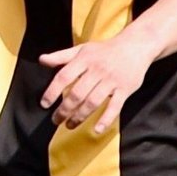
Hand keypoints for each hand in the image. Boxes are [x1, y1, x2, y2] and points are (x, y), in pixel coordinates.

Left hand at [38, 32, 156, 134]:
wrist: (135, 46)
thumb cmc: (104, 50)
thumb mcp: (81, 49)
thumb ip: (61, 57)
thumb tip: (41, 60)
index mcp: (84, 60)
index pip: (64, 76)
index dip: (52, 91)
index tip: (44, 104)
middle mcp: (97, 70)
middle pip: (77, 93)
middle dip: (64, 109)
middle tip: (55, 120)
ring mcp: (112, 81)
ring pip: (93, 102)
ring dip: (80, 116)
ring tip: (70, 125)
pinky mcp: (125, 90)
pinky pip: (115, 107)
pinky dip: (106, 119)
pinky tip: (97, 129)